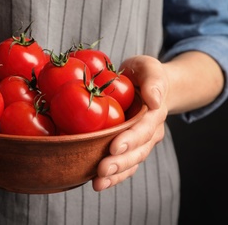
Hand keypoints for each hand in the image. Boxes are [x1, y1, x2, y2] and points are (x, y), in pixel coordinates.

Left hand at [92, 55, 167, 190]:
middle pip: (138, 150)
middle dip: (120, 162)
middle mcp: (150, 131)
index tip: (114, 147)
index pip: (144, 128)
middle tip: (102, 169)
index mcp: (154, 113)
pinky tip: (98, 183)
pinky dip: (114, 176)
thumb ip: (154, 80)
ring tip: (98, 183)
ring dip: (116, 174)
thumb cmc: (143, 74)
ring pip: (131, 162)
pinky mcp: (129, 147)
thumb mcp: (148, 68)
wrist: (145, 85)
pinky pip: (124, 165)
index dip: (130, 139)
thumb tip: (155, 100)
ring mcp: (140, 142)